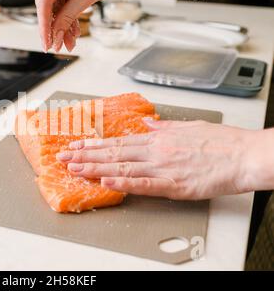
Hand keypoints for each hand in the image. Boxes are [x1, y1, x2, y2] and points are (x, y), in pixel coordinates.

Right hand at [35, 0, 130, 51]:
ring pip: (56, 6)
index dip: (44, 27)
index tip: (46, 44)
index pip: (43, 3)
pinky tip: (73, 30)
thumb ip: (69, 16)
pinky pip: (64, 1)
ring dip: (63, 25)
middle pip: (47, 5)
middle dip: (54, 28)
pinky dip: (69, 15)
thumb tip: (56, 35)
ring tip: (69, 42)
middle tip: (57, 46)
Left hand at [56, 119, 271, 199]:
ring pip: (122, 167)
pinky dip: (123, 182)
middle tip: (63, 157)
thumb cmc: (221, 143)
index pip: (118, 142)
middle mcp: (155, 151)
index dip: (94, 144)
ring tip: (75, 168)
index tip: (76, 145)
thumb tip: (148, 124)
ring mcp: (163, 167)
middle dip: (85, 155)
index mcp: (158, 139)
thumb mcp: (188, 127)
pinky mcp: (174, 185)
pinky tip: (106, 181)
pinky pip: (144, 184)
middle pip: (113, 153)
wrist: (244, 155)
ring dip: (96, 168)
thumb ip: (164, 127)